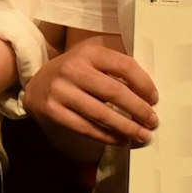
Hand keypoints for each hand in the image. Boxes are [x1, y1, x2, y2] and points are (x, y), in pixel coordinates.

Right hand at [23, 38, 158, 149]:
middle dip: (138, 109)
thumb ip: (116, 70)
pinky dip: (107, 136)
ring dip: (126, 127)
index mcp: (89, 52)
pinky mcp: (53, 111)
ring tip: (142, 135)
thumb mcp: (92, 60)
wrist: (36, 85)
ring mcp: (61, 91)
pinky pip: (86, 128)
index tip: (154, 99)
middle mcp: (73, 69)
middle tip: (153, 121)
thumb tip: (148, 94)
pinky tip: (120, 140)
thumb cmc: (75, 73)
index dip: (143, 84)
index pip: (124, 66)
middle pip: (114, 91)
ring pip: (101, 113)